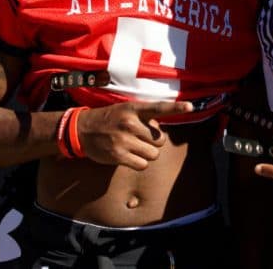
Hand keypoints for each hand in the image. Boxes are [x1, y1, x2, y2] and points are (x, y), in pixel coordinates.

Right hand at [76, 101, 192, 169]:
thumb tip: (162, 131)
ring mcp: (124, 140)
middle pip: (160, 139)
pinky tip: (128, 156)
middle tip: (139, 138)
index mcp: (133, 109)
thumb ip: (145, 117)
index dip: (176, 108)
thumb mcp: (125, 110)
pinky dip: (139, 163)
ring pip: (153, 154)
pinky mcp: (118, 155)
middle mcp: (130, 123)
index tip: (191, 107)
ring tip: (133, 147)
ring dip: (147, 154)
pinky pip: (142, 164)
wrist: (81, 129)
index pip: (159, 108)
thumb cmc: (109, 120)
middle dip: (154, 142)